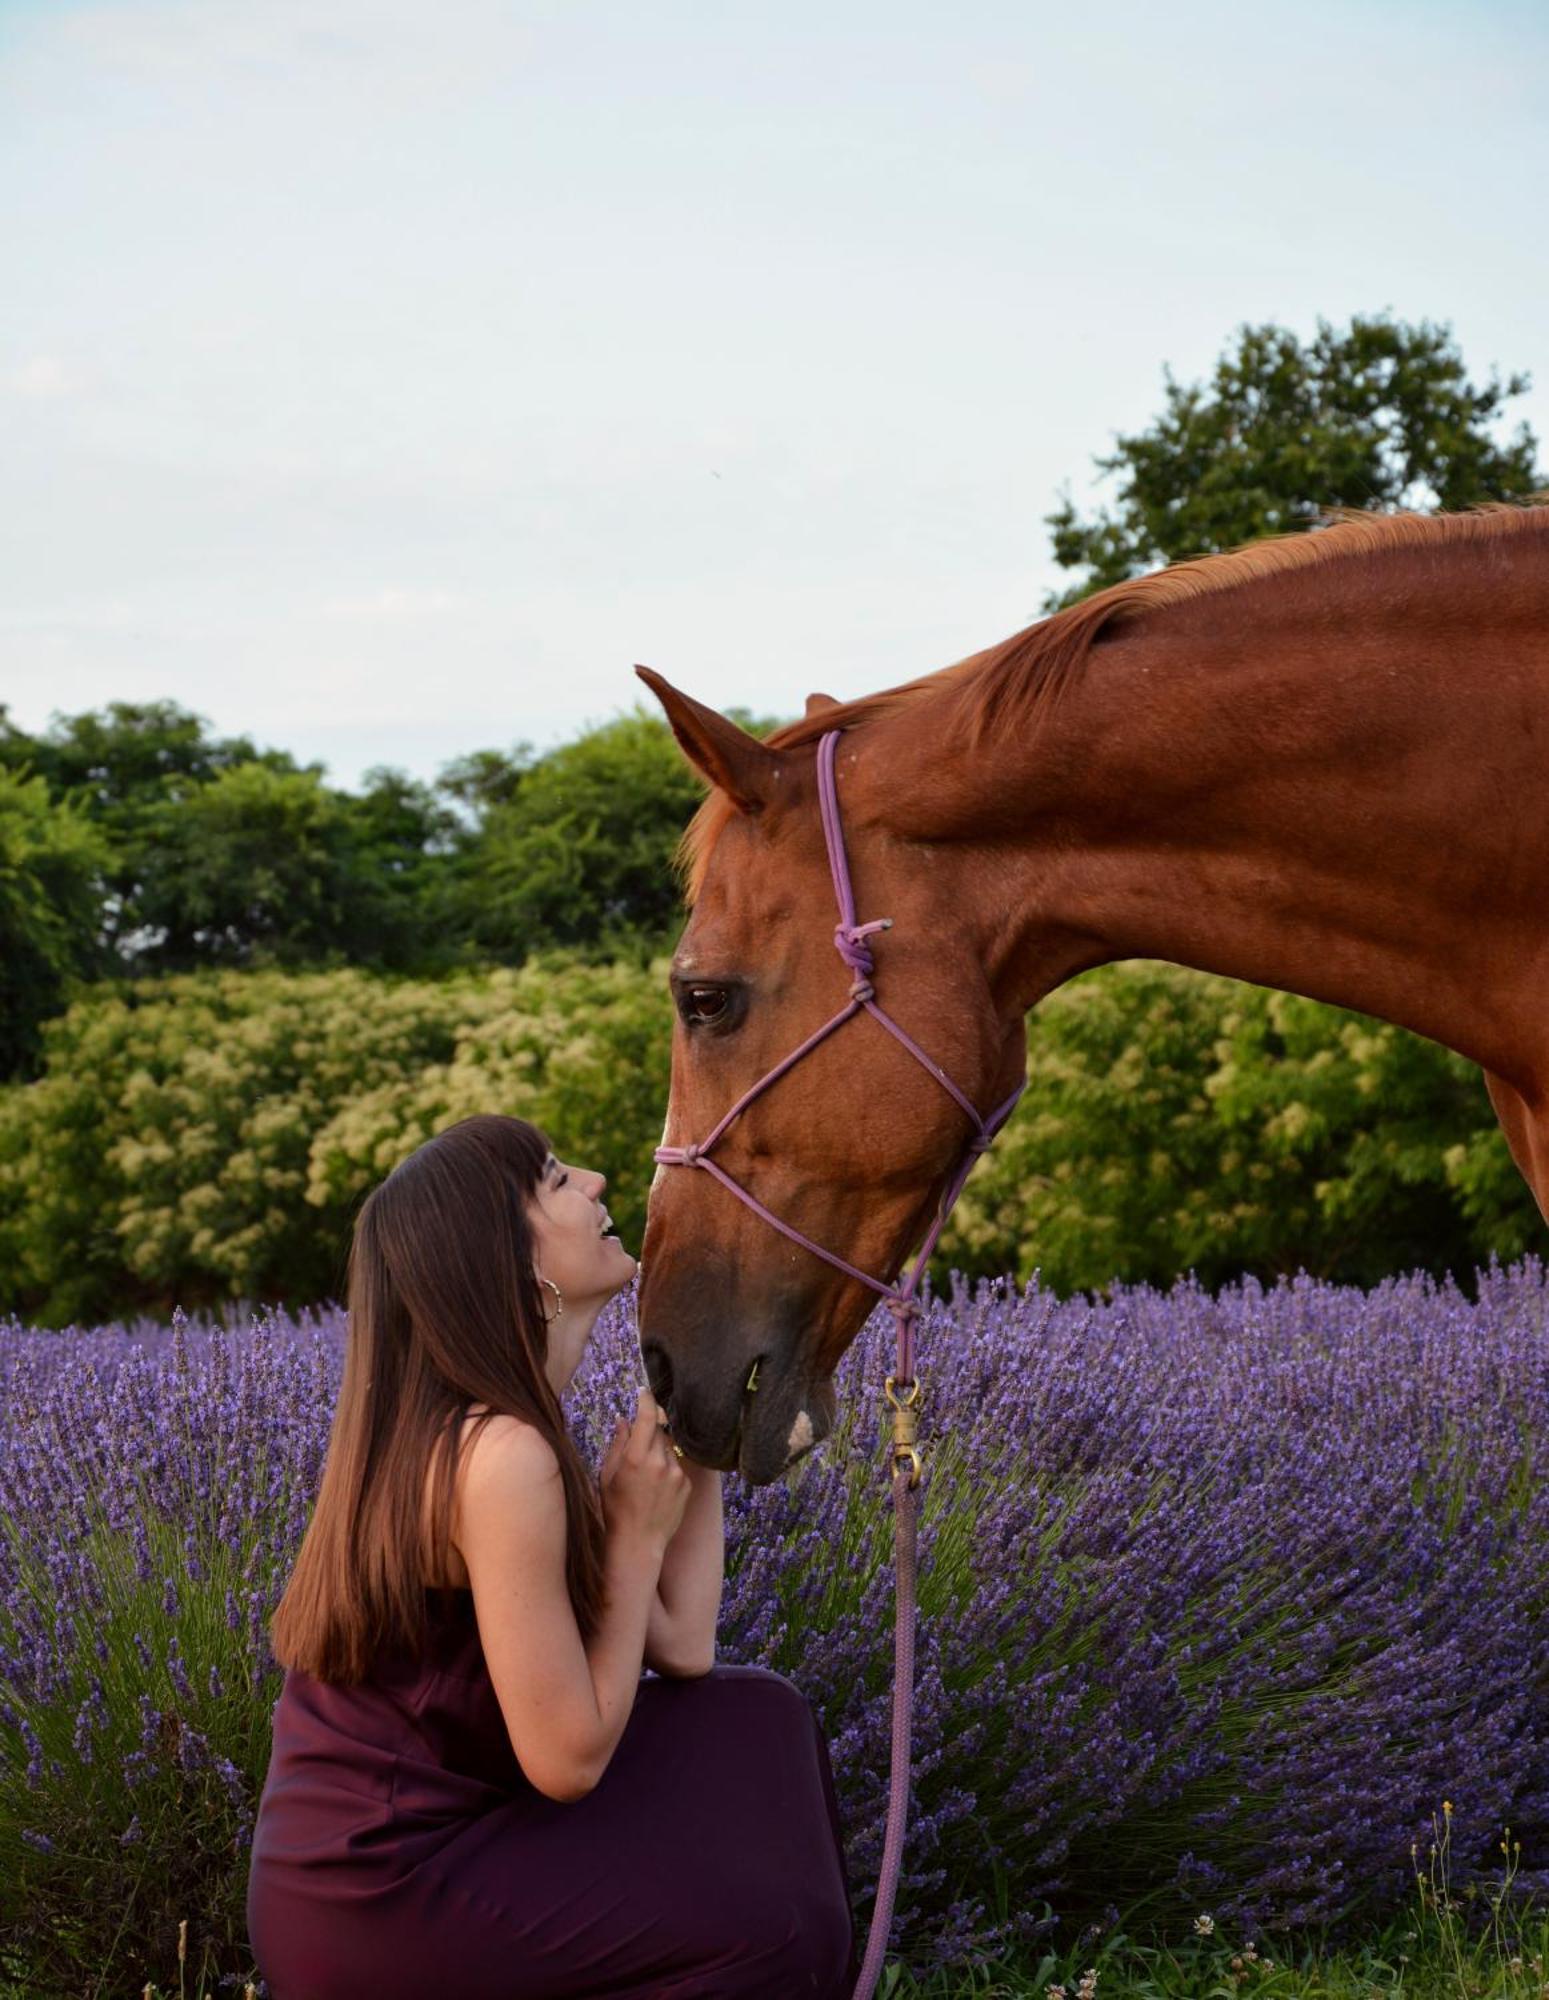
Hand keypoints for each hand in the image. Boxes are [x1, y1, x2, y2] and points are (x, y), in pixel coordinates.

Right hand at [599, 1387, 690, 1551]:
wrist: (638, 1542)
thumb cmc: (615, 1509)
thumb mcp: (607, 1475)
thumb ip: (618, 1443)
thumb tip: (622, 1419)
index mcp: (636, 1457)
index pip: (647, 1416)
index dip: (647, 1400)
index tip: (644, 1392)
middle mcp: (660, 1462)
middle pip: (659, 1431)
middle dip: (649, 1432)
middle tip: (638, 1450)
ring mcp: (677, 1473)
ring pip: (669, 1449)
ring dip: (659, 1453)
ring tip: (646, 1477)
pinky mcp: (687, 1484)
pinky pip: (678, 1466)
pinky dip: (668, 1469)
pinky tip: (657, 1488)